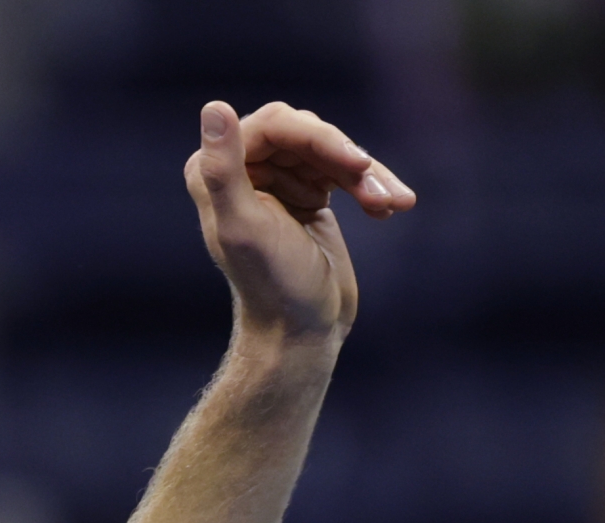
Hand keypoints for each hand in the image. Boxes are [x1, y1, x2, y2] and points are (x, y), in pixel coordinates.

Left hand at [185, 100, 412, 343]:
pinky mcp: (309, 196)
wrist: (301, 333)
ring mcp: (278, 181)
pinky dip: (369, 188)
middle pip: (307, 133)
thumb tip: (215, 107)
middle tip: (376, 193)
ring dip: (364, 177)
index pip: (275, 124)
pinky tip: (390, 208)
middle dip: (345, 160)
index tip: (358, 164)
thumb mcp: (245, 227)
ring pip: (330, 151)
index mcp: (215, 172)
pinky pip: (343, 172)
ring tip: (389, 205)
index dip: (320, 138)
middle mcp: (242, 170)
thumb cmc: (272, 285)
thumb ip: (222, 171)